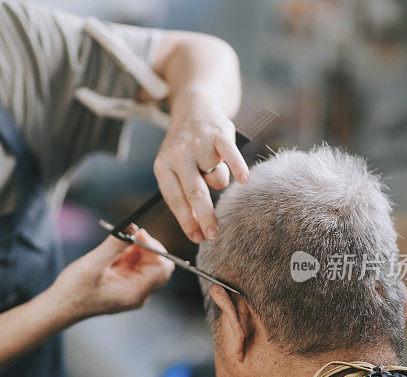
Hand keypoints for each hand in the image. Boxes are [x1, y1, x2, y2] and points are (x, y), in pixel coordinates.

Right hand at [48, 229, 174, 322]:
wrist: (59, 307)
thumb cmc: (74, 291)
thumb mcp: (92, 265)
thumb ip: (113, 246)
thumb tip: (130, 226)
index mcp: (136, 292)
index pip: (162, 267)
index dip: (154, 247)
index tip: (137, 232)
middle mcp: (138, 292)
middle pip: (159, 264)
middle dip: (147, 246)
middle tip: (130, 232)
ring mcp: (132, 288)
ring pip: (148, 262)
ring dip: (137, 247)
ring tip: (118, 239)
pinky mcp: (123, 283)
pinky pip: (135, 263)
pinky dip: (129, 252)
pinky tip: (114, 248)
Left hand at [153, 89, 248, 242]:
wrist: (193, 107)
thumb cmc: (186, 148)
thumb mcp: (174, 167)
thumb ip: (183, 192)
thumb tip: (198, 224)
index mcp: (163, 167)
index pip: (175, 199)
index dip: (187, 221)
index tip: (197, 238)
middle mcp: (178, 155)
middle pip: (194, 193)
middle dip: (205, 217)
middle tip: (213, 235)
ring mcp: (199, 144)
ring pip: (215, 177)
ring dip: (219, 182)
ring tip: (216, 169)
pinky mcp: (219, 133)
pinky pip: (231, 156)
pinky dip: (238, 168)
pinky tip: (244, 180)